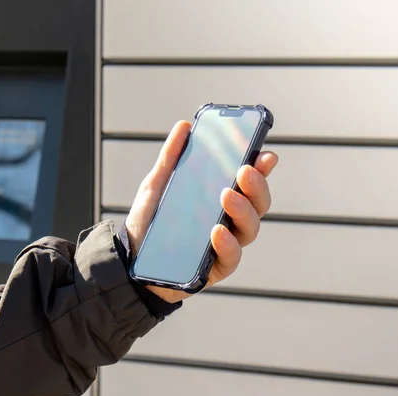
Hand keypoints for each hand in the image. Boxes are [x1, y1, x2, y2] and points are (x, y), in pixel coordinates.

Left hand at [125, 120, 278, 302]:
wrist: (131, 258)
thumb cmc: (151, 220)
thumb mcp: (158, 185)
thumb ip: (171, 158)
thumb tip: (185, 126)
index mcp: (223, 198)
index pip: (250, 182)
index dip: (262, 168)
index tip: (265, 154)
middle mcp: (231, 220)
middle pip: (258, 204)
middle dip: (256, 186)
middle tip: (243, 171)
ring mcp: (227, 244)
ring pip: (251, 228)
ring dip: (243, 210)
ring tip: (226, 195)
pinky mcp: (216, 268)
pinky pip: (231, 257)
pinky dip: (227, 243)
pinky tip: (217, 230)